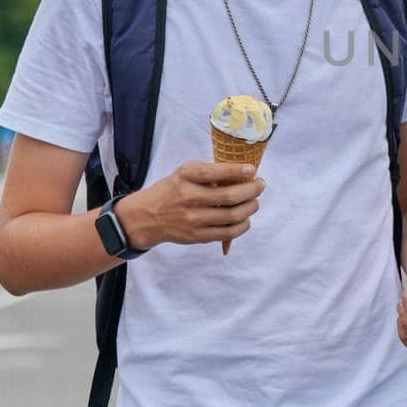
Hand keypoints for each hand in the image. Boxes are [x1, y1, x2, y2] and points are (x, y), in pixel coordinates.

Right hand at [117, 160, 263, 249]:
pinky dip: (242, 226)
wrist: (146, 217)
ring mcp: (194, 220)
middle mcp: (189, 198)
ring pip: (232, 216)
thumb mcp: (184, 172)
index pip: (215, 173)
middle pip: (230, 197)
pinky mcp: (197, 236)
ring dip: (250, 208)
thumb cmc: (171, 190)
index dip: (238, 171)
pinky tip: (245, 218)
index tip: (252, 169)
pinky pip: (227, 233)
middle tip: (260, 185)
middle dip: (252, 190)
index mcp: (186, 177)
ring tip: (255, 202)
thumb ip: (208, 172)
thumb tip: (241, 174)